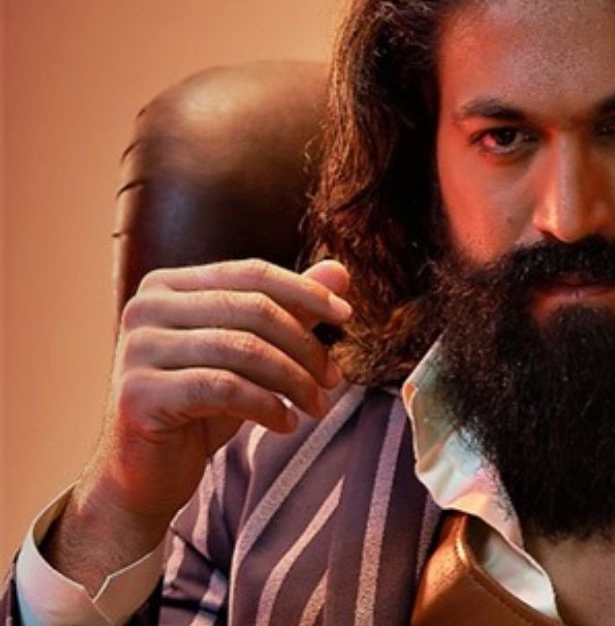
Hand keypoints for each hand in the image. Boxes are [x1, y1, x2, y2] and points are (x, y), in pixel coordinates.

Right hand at [45, 258, 352, 589]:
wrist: (147, 473)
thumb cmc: (202, 407)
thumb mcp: (250, 354)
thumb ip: (289, 310)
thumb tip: (341, 271)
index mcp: (167, 286)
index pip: (251, 274)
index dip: (306, 291)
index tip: (348, 316)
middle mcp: (145, 308)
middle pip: (253, 310)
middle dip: (305, 346)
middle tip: (335, 379)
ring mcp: (137, 349)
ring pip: (244, 349)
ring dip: (295, 381)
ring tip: (318, 407)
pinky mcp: (139, 393)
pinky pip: (225, 389)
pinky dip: (268, 406)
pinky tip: (287, 424)